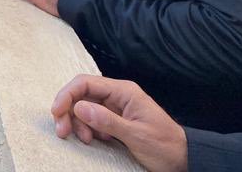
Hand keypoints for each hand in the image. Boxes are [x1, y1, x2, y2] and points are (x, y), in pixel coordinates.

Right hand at [52, 75, 186, 171]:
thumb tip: (79, 107)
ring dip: (78, 123)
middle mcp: (117, 95)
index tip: (56, 112)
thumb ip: (107, 120)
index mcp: (123, 91)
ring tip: (85, 139)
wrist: (184, 159)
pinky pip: (92, 119)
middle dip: (69, 111)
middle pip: (81, 95)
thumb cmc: (165, 146)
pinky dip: (87, 129)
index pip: (85, 83)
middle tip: (63, 132)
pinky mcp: (115, 120)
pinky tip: (95, 139)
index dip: (67, 95)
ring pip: (84, 108)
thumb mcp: (136, 136)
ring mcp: (115, 107)